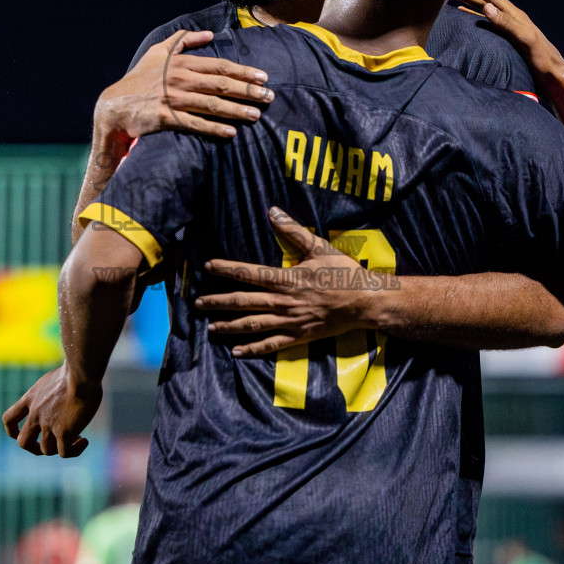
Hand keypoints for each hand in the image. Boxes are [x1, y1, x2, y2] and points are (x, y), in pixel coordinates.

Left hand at [2, 365, 100, 457]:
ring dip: (59, 448)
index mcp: (31, 398)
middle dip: (34, 448)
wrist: (81, 373)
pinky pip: (65, 453)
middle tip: (51, 444)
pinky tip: (85, 441)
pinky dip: (74, 450)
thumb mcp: (55, 377)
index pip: (9, 418)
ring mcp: (48, 425)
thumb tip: (63, 392)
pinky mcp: (64, 433)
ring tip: (78, 438)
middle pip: (23, 442)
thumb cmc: (75, 370)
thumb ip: (53, 390)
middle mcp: (36, 414)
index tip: (22, 432)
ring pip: (46, 450)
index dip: (12, 431)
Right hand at [94, 30, 273, 149]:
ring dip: (236, 110)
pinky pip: (194, 124)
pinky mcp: (166, 118)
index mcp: (181, 63)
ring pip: (211, 104)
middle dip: (247, 91)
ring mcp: (173, 99)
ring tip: (256, 115)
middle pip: (220, 85)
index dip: (243, 72)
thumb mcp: (158, 51)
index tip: (263, 77)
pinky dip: (213, 128)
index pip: (219, 66)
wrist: (114, 105)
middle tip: (269, 97)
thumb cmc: (140, 78)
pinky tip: (231, 132)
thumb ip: (183, 40)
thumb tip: (209, 33)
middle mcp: (179, 79)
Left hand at [198, 207, 385, 357]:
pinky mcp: (299, 336)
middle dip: (219, 302)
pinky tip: (237, 351)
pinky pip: (272, 344)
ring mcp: (291, 321)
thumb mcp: (319, 247)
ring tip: (210, 327)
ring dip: (230, 326)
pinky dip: (254, 349)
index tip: (208, 267)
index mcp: (287, 278)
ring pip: (253, 325)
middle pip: (244, 301)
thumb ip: (293, 231)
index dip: (227, 269)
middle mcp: (284, 301)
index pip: (250, 273)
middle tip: (198, 303)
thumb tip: (273, 211)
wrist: (365, 301)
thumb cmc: (343, 272)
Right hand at [458, 0, 563, 76]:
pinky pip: (489, 25)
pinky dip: (476, 19)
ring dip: (472, 5)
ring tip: (457, 1)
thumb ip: (507, 22)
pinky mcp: (508, 40)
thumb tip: (487, 7)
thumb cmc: (542, 57)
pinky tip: (468, 21)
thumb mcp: (525, 38)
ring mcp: (510, 30)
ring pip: (487, 12)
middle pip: (488, 2)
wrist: (552, 74)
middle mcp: (512, 20)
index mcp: (516, 16)